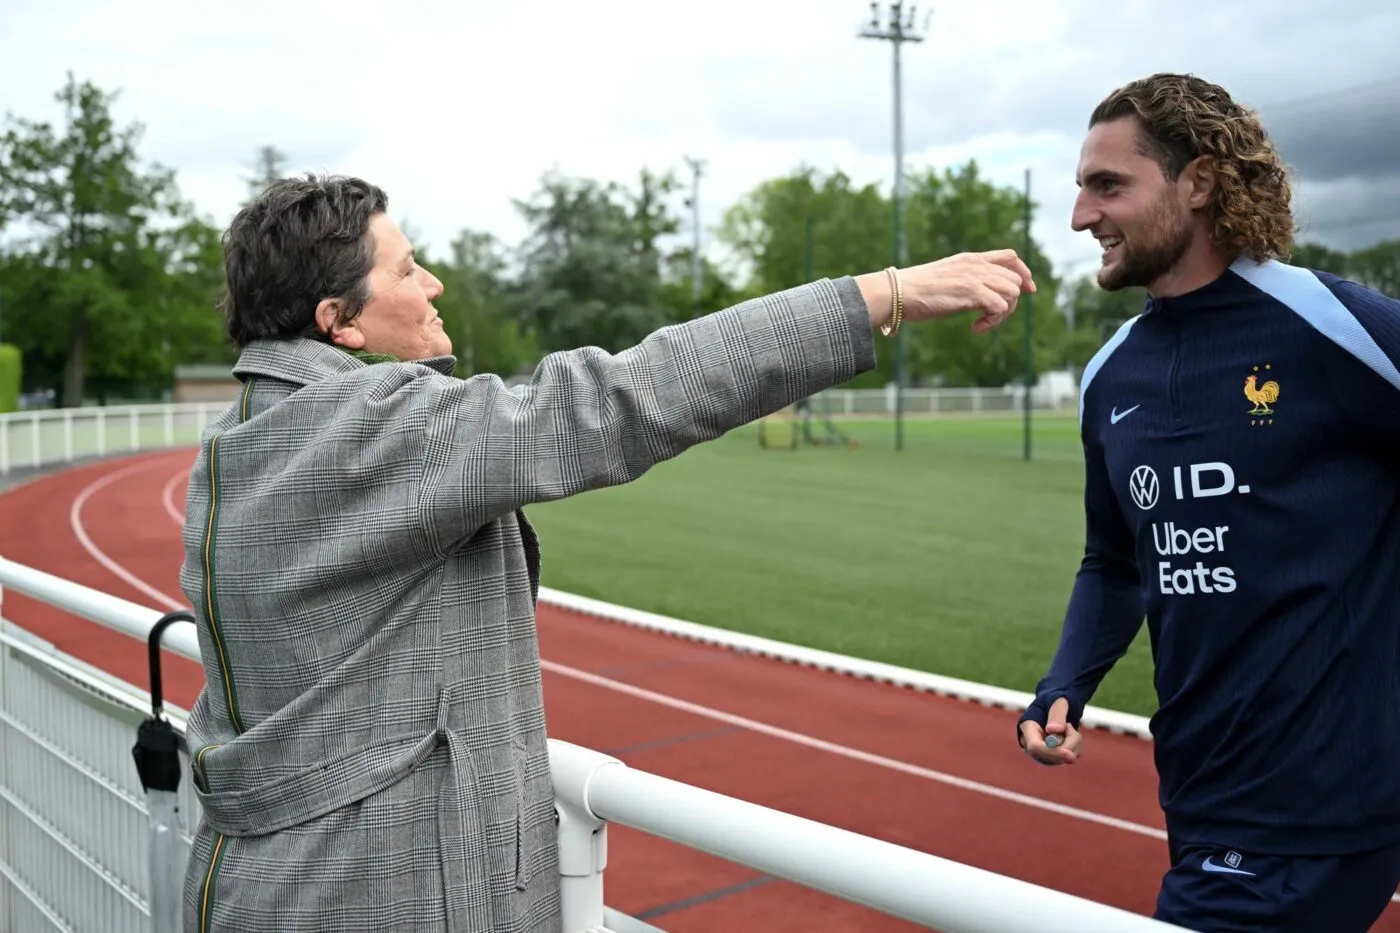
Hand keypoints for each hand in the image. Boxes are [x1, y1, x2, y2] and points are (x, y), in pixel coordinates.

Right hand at [859, 250, 1036, 332]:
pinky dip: (992, 321)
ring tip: (982, 323)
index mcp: (970, 259)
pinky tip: (976, 328)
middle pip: (1015, 280)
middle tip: (990, 317)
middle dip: (1010, 302)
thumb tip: (978, 294)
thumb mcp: (946, 277)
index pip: (1010, 256)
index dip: (1024, 273)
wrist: (898, 292)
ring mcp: (975, 277)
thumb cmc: (915, 290)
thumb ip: (965, 279)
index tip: (1028, 291)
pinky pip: (1000, 306)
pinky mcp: (971, 292)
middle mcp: (976, 265)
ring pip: (1012, 293)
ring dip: (1002, 314)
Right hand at [1018, 697, 1081, 765]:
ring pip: (1062, 758)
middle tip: (1071, 726)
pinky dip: (1076, 746)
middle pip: (1049, 756)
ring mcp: (1042, 752)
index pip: (1035, 747)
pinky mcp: (1053, 756)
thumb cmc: (1055, 700)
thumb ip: (1056, 714)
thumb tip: (1054, 730)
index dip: (1051, 752)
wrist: (1058, 704)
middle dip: (1068, 745)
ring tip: (1069, 726)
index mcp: (1027, 727)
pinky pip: (1069, 757)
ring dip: (1074, 743)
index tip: (1070, 754)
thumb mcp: (1057, 701)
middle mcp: (1032, 744)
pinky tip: (1070, 734)